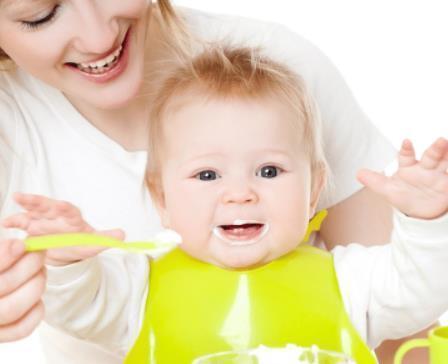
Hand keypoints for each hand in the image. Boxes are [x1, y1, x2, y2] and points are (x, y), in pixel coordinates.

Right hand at [0, 239, 44, 340]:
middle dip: (28, 266)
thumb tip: (19, 246)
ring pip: (13, 308)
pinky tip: (36, 295)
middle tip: (38, 253)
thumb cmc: (1, 268)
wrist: (0, 287)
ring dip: (35, 284)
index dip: (4, 256)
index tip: (21, 244)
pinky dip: (36, 309)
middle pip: (2, 286)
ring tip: (40, 270)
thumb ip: (2, 252)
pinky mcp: (0, 336)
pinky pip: (22, 328)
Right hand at [2, 193, 124, 265]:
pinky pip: (22, 222)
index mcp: (73, 218)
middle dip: (36, 201)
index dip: (63, 208)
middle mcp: (57, 215)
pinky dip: (14, 221)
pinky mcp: (32, 227)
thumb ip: (107, 239)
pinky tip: (5, 224)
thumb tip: (123, 235)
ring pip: (33, 211)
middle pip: (47, 206)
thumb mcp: (95, 243)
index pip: (68, 210)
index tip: (59, 205)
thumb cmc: (83, 243)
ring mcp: (43, 220)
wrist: (70, 250)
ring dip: (24, 206)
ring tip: (15, 200)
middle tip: (22, 197)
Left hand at [357, 137, 447, 219]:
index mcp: (409, 167)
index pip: (407, 156)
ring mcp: (439, 176)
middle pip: (431, 156)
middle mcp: (425, 168)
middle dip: (436, 149)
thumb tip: (358, 173)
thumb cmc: (405, 196)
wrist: (420, 214)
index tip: (406, 142)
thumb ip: (375, 181)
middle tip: (441, 140)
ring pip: (446, 163)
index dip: (406, 149)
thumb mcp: (388, 190)